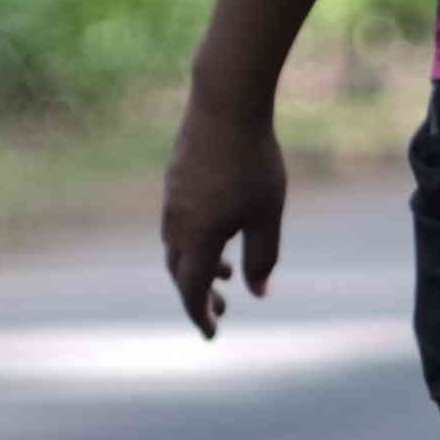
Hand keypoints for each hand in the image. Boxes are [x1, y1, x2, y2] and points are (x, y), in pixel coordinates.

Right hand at [160, 93, 289, 338]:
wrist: (225, 104)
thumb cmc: (253, 161)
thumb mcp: (267, 215)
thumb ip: (263, 256)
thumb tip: (259, 292)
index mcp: (198, 236)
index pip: (190, 290)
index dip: (200, 315)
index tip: (211, 335)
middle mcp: (177, 222)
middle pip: (180, 271)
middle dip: (199, 294)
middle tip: (223, 308)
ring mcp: (172, 199)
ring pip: (179, 245)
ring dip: (199, 265)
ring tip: (228, 271)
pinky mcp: (175, 179)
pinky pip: (179, 222)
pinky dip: (196, 239)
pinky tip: (221, 228)